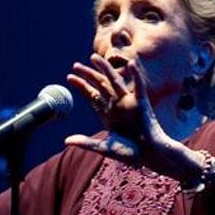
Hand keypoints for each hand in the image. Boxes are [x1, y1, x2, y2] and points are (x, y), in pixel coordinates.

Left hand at [66, 56, 204, 182]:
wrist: (149, 156)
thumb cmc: (130, 153)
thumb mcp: (104, 148)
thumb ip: (86, 142)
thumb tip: (66, 141)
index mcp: (108, 114)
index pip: (92, 95)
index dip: (81, 86)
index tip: (69, 77)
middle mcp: (117, 105)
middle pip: (100, 85)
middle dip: (88, 74)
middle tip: (75, 65)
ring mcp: (129, 103)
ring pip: (115, 81)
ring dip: (105, 69)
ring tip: (93, 57)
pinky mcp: (142, 103)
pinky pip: (139, 86)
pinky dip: (136, 75)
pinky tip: (131, 63)